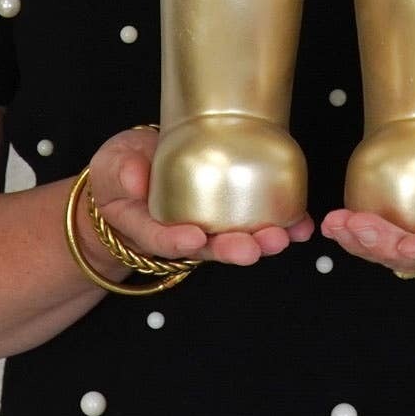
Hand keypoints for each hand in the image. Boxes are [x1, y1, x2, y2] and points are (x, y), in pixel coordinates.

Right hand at [87, 125, 315, 268]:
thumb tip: (135, 178)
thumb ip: (122, 171)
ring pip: (234, 239)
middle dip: (230, 249)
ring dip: (260, 240)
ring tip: (282, 237)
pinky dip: (281, 224)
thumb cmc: (122, 171)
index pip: (160, 239)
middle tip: (251, 248)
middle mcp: (182, 232)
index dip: (176, 240)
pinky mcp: (230, 213)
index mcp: (147, 225)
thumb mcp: (112, 166)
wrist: (140, 171)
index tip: (192, 237)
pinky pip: (255, 220)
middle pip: (206, 247)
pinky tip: (302, 225)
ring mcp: (208, 225)